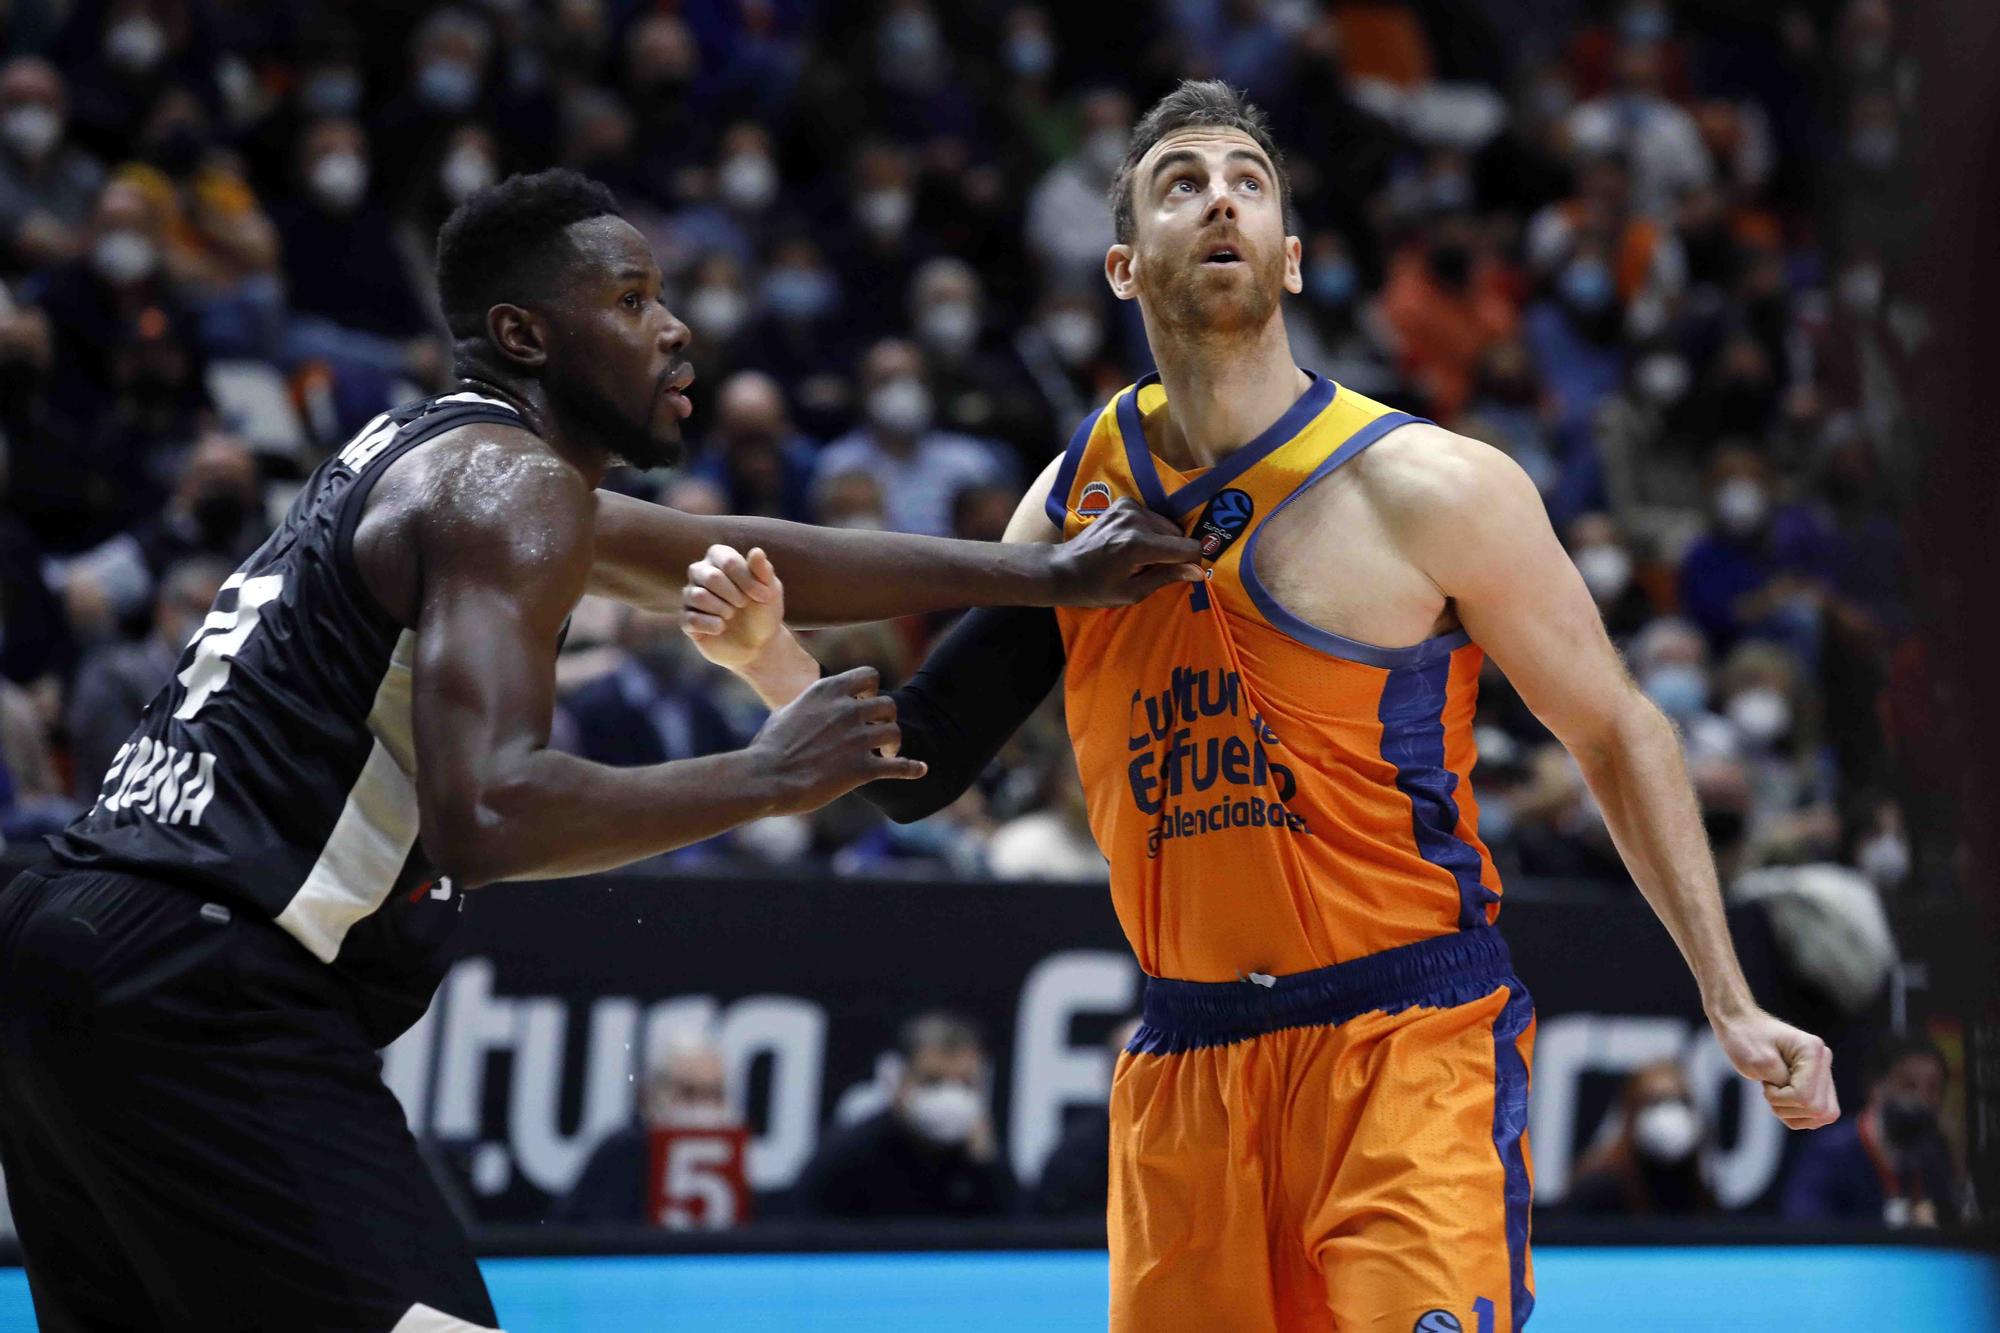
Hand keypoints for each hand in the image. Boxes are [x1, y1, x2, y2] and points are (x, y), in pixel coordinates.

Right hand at [682, 544, 819, 706]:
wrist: (757, 645)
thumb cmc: (763, 612)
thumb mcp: (770, 592)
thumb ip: (763, 572)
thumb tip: (756, 551)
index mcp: (721, 559)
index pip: (727, 559)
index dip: (746, 579)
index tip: (763, 595)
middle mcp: (701, 573)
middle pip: (710, 577)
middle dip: (733, 595)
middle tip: (743, 605)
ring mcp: (691, 596)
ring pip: (698, 596)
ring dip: (722, 609)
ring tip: (731, 616)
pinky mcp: (686, 620)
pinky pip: (691, 619)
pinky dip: (712, 625)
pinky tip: (721, 628)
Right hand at [750, 666, 925, 812]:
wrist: (765, 778)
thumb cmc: (768, 748)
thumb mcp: (786, 712)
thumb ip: (808, 705)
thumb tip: (809, 706)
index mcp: (828, 691)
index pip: (869, 675)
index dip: (872, 690)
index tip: (865, 704)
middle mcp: (847, 709)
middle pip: (888, 705)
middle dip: (884, 719)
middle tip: (877, 733)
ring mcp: (857, 738)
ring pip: (894, 732)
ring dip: (893, 744)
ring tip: (887, 753)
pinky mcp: (862, 767)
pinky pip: (898, 765)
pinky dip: (911, 768)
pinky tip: (920, 770)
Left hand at [1047, 500, 1203, 606]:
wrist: (1063, 569)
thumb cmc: (1096, 588)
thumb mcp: (1132, 592)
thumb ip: (1166, 577)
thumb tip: (1198, 572)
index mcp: (1138, 545)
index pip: (1187, 547)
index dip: (1190, 562)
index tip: (1181, 573)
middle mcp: (1136, 520)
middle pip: (1179, 534)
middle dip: (1172, 552)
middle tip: (1149, 567)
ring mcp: (1129, 508)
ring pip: (1167, 524)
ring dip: (1161, 541)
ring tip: (1138, 557)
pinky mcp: (1124, 503)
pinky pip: (1153, 517)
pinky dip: (1149, 530)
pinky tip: (1131, 543)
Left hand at [1712, 1008, 1838, 1129]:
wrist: (1740, 1025)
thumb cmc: (1745, 1039)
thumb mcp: (1759, 1063)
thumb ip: (1784, 1084)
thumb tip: (1808, 1104)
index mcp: (1813, 1051)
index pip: (1805, 1097)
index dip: (1780, 1098)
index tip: (1765, 1082)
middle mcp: (1824, 1061)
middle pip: (1819, 1110)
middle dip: (1788, 1107)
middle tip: (1770, 1089)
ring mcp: (1823, 1074)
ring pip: (1822, 1116)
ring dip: (1792, 1113)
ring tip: (1775, 1092)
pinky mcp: (1817, 1085)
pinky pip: (1817, 1116)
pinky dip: (1796, 1115)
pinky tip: (1781, 1100)